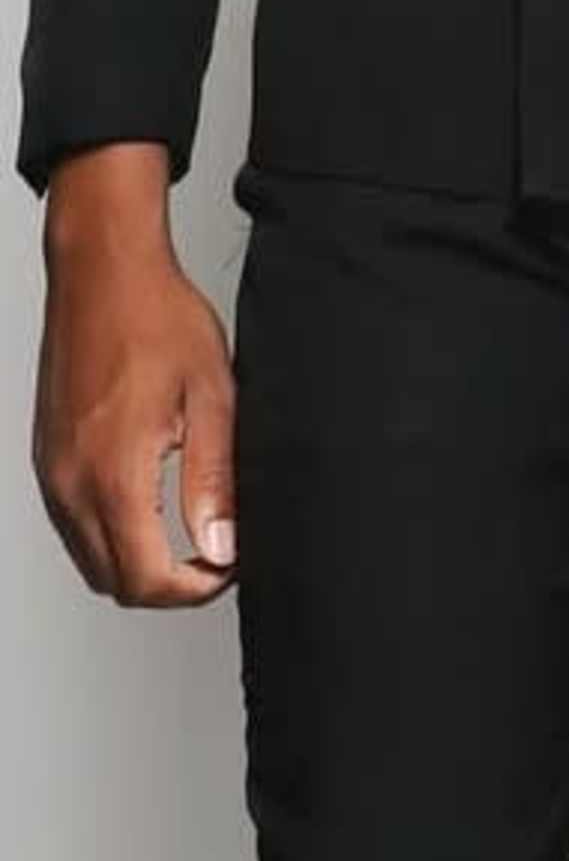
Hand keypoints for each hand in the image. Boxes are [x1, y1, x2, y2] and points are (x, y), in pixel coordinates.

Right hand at [33, 153, 235, 607]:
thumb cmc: (157, 319)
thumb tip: (221, 545)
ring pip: (90, 558)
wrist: (103, 272)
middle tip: (216, 552)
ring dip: (139, 561)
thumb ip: (214, 480)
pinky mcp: (48, 458)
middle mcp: (72, 479)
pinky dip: (113, 533)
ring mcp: (53, 471)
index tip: (228, 564)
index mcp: (114, 471)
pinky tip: (153, 505)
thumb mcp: (213, 398)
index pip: (146, 577)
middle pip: (114, 581)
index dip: (195, 588)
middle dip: (169, 585)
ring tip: (191, 529)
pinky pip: (74, 524)